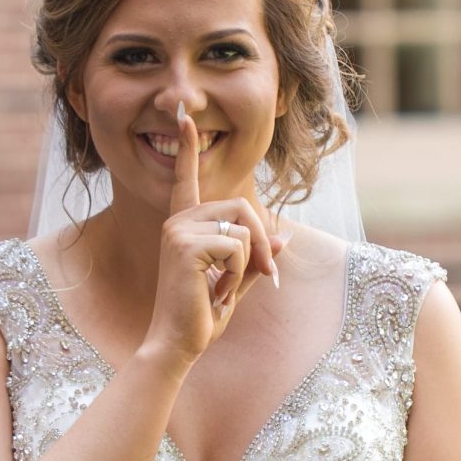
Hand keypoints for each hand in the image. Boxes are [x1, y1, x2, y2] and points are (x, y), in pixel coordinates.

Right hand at [142, 101, 286, 366]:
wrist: (177, 344)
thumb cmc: (201, 317)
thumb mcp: (236, 284)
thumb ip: (256, 259)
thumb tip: (283, 237)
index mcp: (184, 225)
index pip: (186, 180)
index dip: (188, 148)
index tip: (184, 117)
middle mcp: (178, 221)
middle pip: (241, 207)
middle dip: (260, 242)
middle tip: (264, 274)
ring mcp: (179, 231)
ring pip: (243, 228)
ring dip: (249, 263)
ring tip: (226, 289)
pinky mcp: (187, 245)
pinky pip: (238, 247)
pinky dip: (239, 274)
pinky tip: (217, 292)